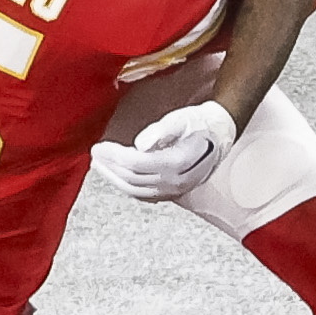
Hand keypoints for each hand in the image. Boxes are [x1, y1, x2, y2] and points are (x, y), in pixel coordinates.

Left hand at [91, 101, 236, 202]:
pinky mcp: (174, 193)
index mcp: (176, 163)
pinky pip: (144, 195)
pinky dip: (127, 187)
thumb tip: (139, 144)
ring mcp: (175, 191)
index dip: (114, 156)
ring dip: (114, 179)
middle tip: (95, 156)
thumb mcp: (180, 119)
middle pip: (132, 179)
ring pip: (136, 190)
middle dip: (109, 168)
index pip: (135, 164)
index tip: (99, 147)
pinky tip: (117, 178)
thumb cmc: (199, 123)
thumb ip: (160, 130)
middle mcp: (175, 182)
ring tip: (100, 167)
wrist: (220, 134)